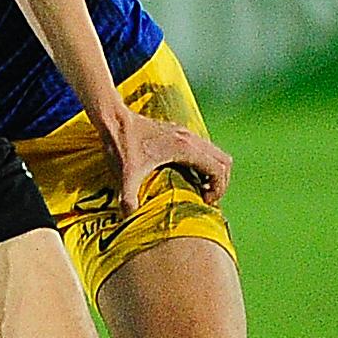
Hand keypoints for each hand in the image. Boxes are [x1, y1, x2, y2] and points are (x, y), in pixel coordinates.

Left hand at [99, 101, 233, 214]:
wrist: (114, 119)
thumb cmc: (122, 145)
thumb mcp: (125, 174)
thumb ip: (128, 198)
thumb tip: (129, 218)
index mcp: (185, 148)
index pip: (218, 169)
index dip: (218, 189)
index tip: (205, 201)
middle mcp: (190, 138)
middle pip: (223, 161)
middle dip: (220, 182)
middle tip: (206, 197)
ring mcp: (186, 134)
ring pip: (215, 154)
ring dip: (213, 172)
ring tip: (199, 189)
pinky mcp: (179, 133)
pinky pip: (203, 150)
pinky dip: (204, 164)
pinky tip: (186, 175)